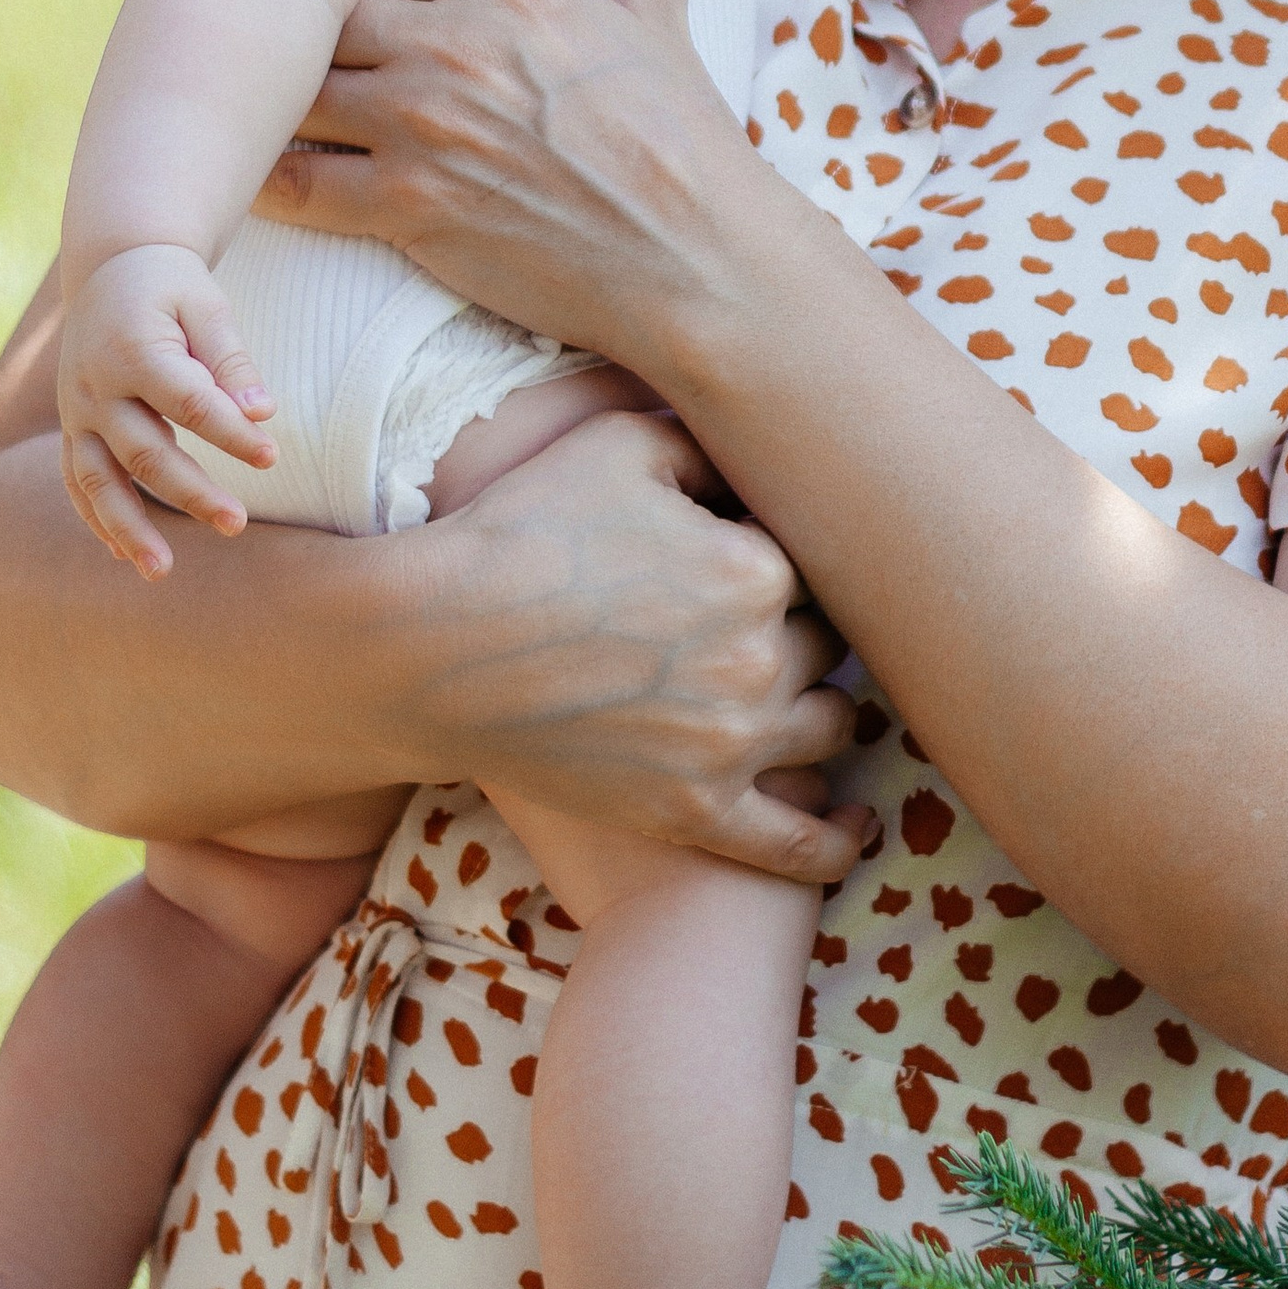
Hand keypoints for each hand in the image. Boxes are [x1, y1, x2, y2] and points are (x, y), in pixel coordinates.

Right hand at [56, 244, 277, 577]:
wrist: (111, 266)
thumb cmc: (171, 286)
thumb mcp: (206, 304)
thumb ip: (231, 359)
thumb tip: (263, 412)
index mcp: (133, 350)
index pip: (189, 403)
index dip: (231, 434)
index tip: (272, 457)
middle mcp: (96, 387)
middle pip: (144, 452)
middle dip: (191, 493)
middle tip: (237, 524)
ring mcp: (76, 412)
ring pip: (98, 480)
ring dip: (128, 529)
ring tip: (162, 571)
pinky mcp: (70, 426)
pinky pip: (76, 480)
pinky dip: (97, 518)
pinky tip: (122, 555)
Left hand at [258, 0, 777, 376]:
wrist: (695, 260)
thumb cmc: (684, 142)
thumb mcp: (663, 23)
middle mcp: (450, 46)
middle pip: (323, 6)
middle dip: (306, 25)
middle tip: (282, 45)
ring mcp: (420, 127)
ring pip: (296, 89)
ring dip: (278, 100)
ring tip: (256, 108)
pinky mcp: (404, 209)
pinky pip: (293, 183)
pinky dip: (266, 180)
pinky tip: (253, 177)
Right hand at [420, 406, 875, 880]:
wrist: (431, 644)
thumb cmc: (522, 530)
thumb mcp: (624, 444)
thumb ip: (710, 442)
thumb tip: (758, 453)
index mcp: (757, 567)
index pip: (818, 561)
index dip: (783, 554)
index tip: (748, 552)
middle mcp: (759, 660)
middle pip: (830, 645)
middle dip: (804, 630)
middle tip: (765, 622)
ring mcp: (729, 746)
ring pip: (831, 730)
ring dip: (822, 710)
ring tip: (803, 700)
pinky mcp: (693, 814)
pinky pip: (794, 845)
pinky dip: (835, 841)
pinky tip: (856, 830)